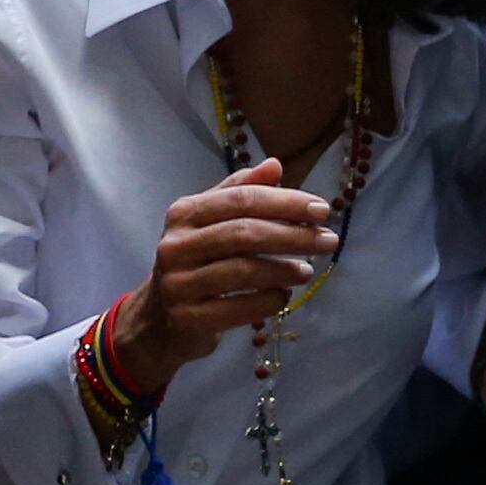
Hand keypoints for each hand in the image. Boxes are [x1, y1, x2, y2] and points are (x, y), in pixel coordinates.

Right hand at [109, 157, 337, 390]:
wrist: (158, 319)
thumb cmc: (194, 263)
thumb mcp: (210, 222)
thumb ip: (240, 192)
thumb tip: (275, 165)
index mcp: (184, 213)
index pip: (240, 200)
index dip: (284, 202)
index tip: (321, 209)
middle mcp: (176, 245)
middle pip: (244, 234)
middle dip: (292, 234)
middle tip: (327, 239)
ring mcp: (179, 284)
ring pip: (242, 271)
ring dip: (283, 269)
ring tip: (308, 270)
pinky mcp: (188, 319)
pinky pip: (237, 308)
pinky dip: (268, 300)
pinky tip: (284, 295)